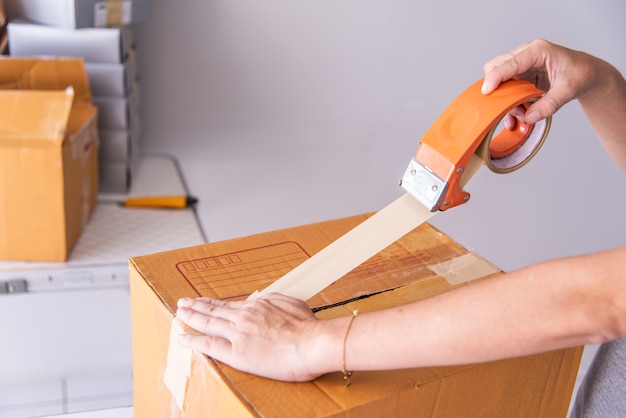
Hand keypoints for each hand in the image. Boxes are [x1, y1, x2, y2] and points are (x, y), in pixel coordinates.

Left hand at [176, 293, 325, 381]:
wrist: (312, 343)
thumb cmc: (308, 327)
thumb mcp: (291, 303)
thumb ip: (274, 301)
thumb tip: (266, 301)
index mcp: (258, 305)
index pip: (230, 305)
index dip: (215, 304)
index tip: (206, 302)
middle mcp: (244, 316)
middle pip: (215, 310)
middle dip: (196, 306)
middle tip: (183, 302)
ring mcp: (239, 333)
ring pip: (208, 323)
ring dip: (190, 317)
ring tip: (179, 314)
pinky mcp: (237, 352)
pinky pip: (210, 345)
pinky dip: (194, 340)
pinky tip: (183, 338)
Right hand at [481, 39, 605, 123]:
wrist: (587, 74)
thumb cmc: (580, 74)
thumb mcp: (568, 91)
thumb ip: (549, 104)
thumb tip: (529, 117)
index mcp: (538, 51)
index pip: (510, 63)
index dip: (496, 77)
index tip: (486, 91)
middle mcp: (526, 54)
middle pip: (497, 66)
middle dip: (496, 88)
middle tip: (502, 106)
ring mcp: (521, 65)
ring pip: (499, 79)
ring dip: (504, 99)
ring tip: (521, 114)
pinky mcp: (520, 75)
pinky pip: (506, 88)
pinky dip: (509, 102)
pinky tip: (519, 114)